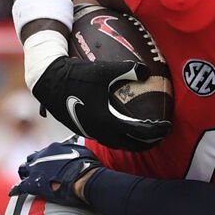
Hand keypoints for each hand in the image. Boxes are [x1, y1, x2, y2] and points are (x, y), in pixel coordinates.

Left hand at [12, 140, 101, 205]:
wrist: (83, 177)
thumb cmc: (88, 166)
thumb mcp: (83, 151)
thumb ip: (76, 149)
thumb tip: (77, 145)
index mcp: (53, 148)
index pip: (45, 152)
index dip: (46, 159)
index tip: (49, 164)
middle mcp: (41, 156)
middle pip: (31, 159)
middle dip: (32, 165)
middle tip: (36, 172)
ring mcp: (36, 170)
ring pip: (23, 169)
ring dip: (24, 174)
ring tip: (26, 180)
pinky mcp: (33, 184)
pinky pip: (19, 186)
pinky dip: (15, 189)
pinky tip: (12, 193)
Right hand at [31, 55, 170, 149]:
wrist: (48, 80)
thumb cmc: (76, 75)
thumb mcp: (104, 70)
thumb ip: (128, 69)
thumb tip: (147, 71)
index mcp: (109, 121)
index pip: (141, 133)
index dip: (157, 131)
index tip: (167, 126)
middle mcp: (101, 132)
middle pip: (131, 145)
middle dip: (147, 143)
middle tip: (159, 136)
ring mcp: (91, 133)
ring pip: (117, 144)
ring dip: (131, 142)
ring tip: (142, 136)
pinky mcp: (82, 130)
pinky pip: (105, 139)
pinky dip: (118, 138)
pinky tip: (120, 129)